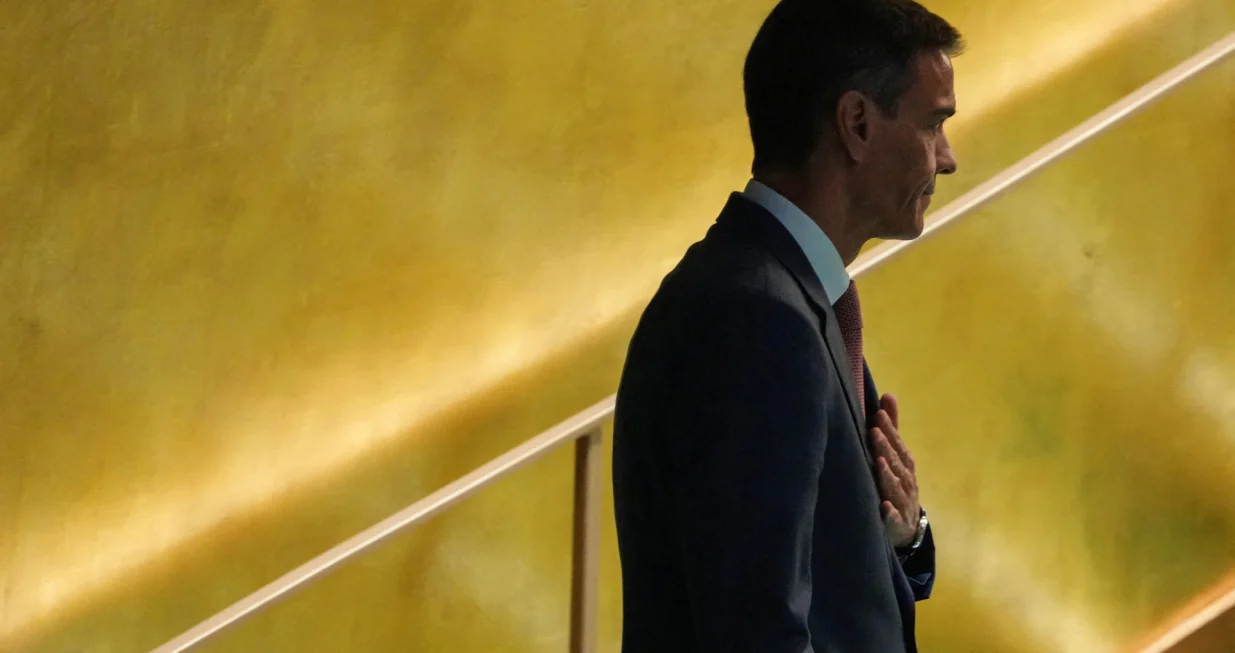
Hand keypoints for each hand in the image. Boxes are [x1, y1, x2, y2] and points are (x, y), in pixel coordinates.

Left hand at [870, 394, 920, 548]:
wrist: (907, 527)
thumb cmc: (898, 484)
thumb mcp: (896, 455)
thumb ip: (892, 427)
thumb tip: (888, 395)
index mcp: (905, 464)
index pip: (898, 444)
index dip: (890, 430)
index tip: (878, 415)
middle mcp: (906, 480)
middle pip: (897, 463)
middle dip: (886, 447)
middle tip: (874, 431)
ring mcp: (902, 502)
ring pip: (896, 487)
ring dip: (889, 475)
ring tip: (879, 463)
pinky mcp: (896, 522)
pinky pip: (894, 517)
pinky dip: (890, 512)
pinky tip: (883, 506)